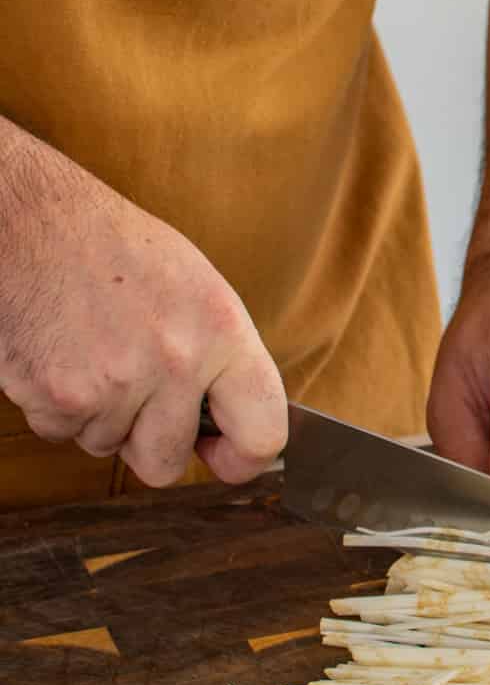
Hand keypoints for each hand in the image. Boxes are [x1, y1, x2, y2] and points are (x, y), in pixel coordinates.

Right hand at [0, 131, 287, 487]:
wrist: (32, 221)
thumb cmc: (112, 247)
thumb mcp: (195, 286)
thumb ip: (219, 358)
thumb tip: (231, 422)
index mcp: (222, 330)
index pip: (262, 433)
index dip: (243, 460)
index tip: (224, 457)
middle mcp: (175, 362)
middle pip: (167, 464)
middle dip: (147, 443)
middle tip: (133, 396)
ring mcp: (114, 384)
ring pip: (107, 447)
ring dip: (97, 416)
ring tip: (90, 352)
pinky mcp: (58, 397)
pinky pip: (61, 433)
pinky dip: (56, 406)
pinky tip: (60, 355)